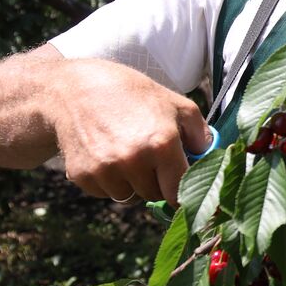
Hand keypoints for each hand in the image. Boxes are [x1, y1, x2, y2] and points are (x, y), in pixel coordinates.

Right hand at [50, 59, 210, 206]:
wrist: (74, 89)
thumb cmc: (131, 93)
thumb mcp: (175, 103)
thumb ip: (200, 133)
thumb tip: (211, 158)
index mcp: (161, 144)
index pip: (180, 192)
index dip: (183, 191)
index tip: (182, 187)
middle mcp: (133, 161)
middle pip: (156, 195)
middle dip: (158, 182)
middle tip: (151, 158)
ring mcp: (106, 170)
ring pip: (130, 197)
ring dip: (133, 183)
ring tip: (127, 153)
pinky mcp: (83, 176)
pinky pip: (106, 193)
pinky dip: (109, 182)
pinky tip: (106, 155)